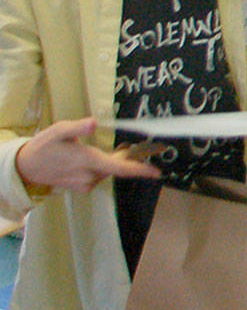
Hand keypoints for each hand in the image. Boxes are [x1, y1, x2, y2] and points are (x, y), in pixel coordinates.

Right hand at [15, 118, 161, 192]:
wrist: (26, 168)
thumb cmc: (43, 146)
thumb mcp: (59, 130)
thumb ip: (78, 127)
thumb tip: (93, 122)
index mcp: (87, 160)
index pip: (119, 168)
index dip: (139, 170)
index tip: (157, 172)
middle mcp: (89, 175)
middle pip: (116, 167)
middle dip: (126, 158)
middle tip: (133, 147)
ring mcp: (85, 183)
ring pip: (108, 171)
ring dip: (111, 162)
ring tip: (101, 150)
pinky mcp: (82, 187)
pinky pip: (98, 176)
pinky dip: (101, 167)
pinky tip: (89, 159)